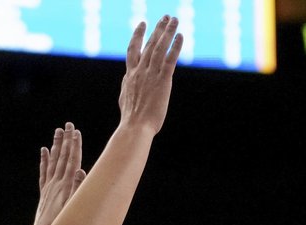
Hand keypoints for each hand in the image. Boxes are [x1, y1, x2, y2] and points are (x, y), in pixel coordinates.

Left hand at [31, 123, 85, 224]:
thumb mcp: (73, 207)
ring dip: (56, 145)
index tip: (76, 131)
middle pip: (63, 156)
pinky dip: (44, 160)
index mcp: (66, 184)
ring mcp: (49, 186)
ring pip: (53, 161)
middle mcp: (57, 182)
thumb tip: (81, 170)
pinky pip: (44, 172)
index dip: (75, 145)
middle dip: (66, 140)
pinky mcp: (44, 192)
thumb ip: (77, 188)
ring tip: (58, 131)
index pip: (72, 160)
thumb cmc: (61, 224)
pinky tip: (44, 150)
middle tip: (68, 125)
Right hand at [119, 16, 183, 134]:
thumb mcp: (124, 98)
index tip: (142, 24)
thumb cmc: (131, 119)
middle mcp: (140, 71)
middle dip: (157, 29)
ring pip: (159, 48)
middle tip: (165, 16)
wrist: (135, 127)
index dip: (138, 35)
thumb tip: (125, 81)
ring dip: (167, 32)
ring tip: (174, 20)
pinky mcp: (163, 81)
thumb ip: (126, 86)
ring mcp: (151, 75)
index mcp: (130, 75)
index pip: (133, 50)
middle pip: (149, 44)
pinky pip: (170, 60)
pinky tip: (180, 36)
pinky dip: (175, 47)